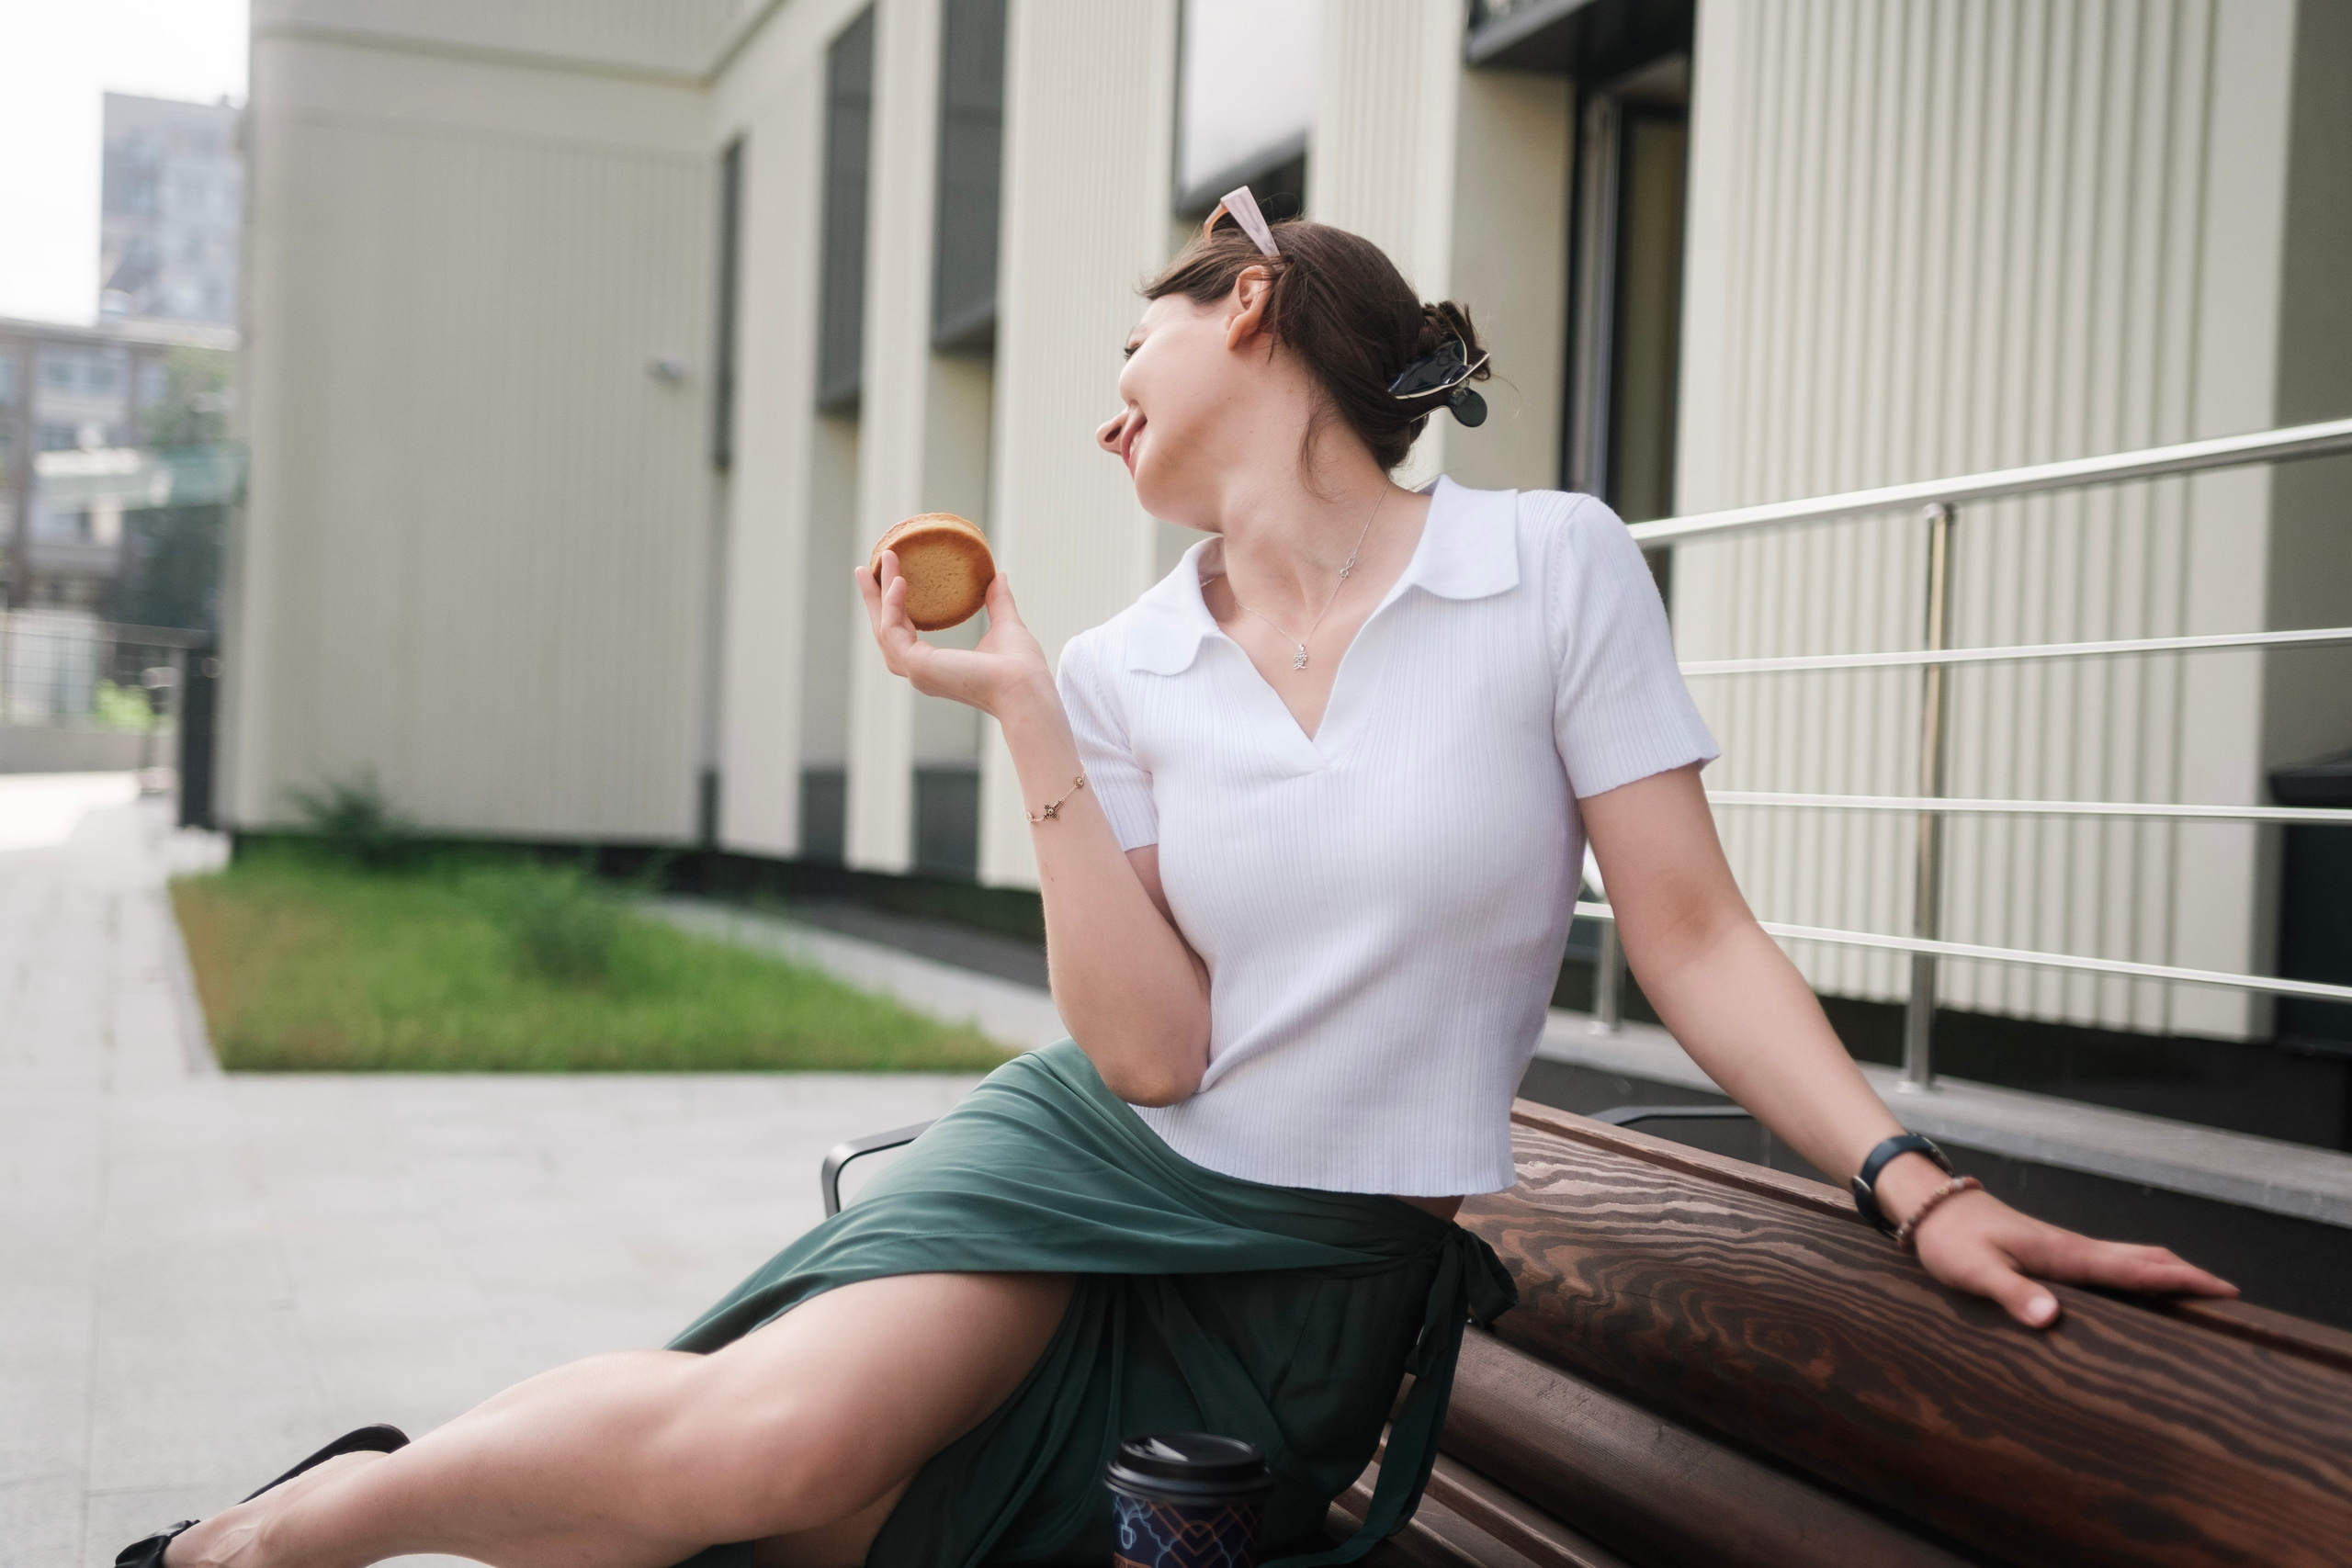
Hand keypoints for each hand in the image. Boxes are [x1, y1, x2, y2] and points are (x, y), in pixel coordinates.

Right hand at [855, 553, 1053, 718]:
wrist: (1026, 686)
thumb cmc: (1020, 668)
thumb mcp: (1006, 626)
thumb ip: (998, 603)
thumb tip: (999, 577)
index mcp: (937, 666)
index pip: (904, 635)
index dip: (893, 608)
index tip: (890, 581)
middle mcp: (921, 672)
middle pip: (885, 632)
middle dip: (874, 599)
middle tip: (864, 569)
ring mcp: (916, 671)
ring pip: (885, 628)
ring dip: (880, 594)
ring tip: (884, 560)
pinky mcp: (917, 666)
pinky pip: (893, 630)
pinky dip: (893, 604)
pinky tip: (900, 581)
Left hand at [1896, 1175, 2237, 1327]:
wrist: (1929, 1207)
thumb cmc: (1949, 1239)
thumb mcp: (1975, 1271)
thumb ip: (2013, 1294)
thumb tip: (2052, 1318)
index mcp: (2063, 1254)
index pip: (2133, 1270)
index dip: (2179, 1281)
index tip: (2223, 1290)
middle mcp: (2071, 1247)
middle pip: (2142, 1260)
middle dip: (2186, 1275)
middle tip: (2229, 1295)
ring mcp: (2063, 1247)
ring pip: (2127, 1258)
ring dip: (2164, 1271)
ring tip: (2198, 1290)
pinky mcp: (2051, 1251)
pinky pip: (2107, 1261)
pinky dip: (2136, 1270)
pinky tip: (2138, 1283)